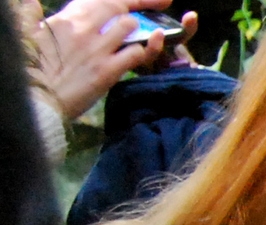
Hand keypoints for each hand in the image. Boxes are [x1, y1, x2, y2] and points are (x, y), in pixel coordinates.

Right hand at [33, 0, 195, 119]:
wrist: (37, 99)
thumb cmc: (30, 68)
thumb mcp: (27, 35)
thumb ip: (31, 15)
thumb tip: (30, 1)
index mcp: (66, 18)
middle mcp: (83, 28)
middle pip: (117, 4)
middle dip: (142, 1)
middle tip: (163, 1)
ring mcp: (97, 49)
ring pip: (129, 25)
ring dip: (141, 28)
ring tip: (147, 33)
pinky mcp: (107, 71)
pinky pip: (136, 53)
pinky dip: (147, 49)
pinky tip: (150, 49)